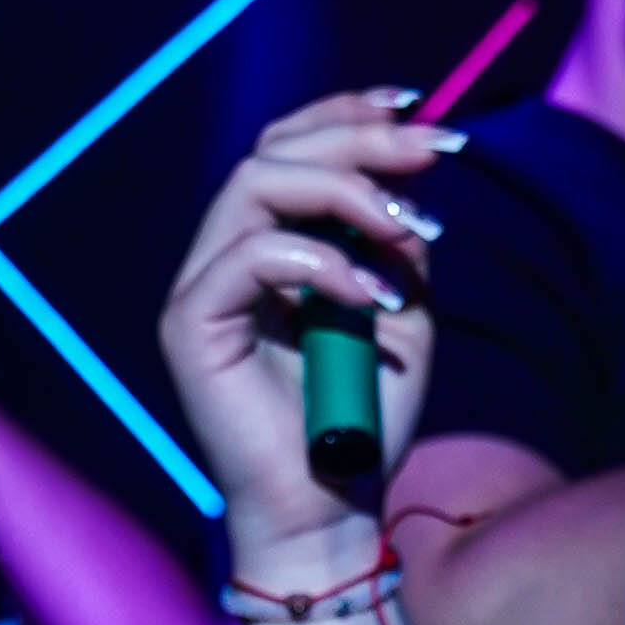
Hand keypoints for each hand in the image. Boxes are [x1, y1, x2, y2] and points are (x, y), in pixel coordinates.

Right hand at [156, 92, 454, 564]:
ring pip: (255, 182)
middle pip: (273, 148)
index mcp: (269, 246)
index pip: (290, 147)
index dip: (349, 113)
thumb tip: (409, 174)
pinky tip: (373, 297)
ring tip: (408, 229)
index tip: (421, 111)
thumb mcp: (403, 313)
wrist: (330, 513)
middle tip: (434, 153)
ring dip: (345, 190)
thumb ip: (396, 243)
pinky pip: (251, 256)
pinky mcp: (191, 325)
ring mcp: (202, 288)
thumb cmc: (364, 421)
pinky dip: (322, 263)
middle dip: (360, 138)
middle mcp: (225, 257)